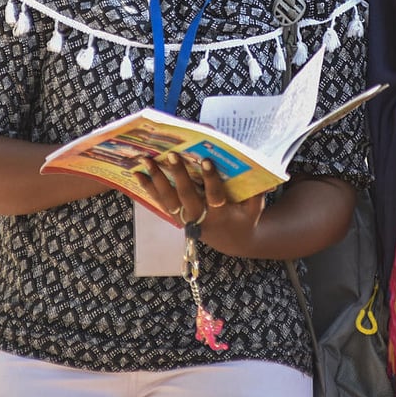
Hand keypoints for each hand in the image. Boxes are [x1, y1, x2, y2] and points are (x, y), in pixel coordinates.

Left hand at [136, 154, 265, 253]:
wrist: (232, 242)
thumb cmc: (245, 218)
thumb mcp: (256, 207)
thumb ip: (257, 190)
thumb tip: (258, 165)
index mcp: (221, 214)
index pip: (215, 195)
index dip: (210, 178)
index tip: (206, 159)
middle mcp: (201, 218)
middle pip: (186, 196)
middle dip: (178, 174)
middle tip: (171, 154)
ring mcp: (186, 219)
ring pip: (168, 199)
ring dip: (156, 179)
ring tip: (145, 160)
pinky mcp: (177, 217)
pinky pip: (161, 202)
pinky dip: (148, 188)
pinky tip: (137, 174)